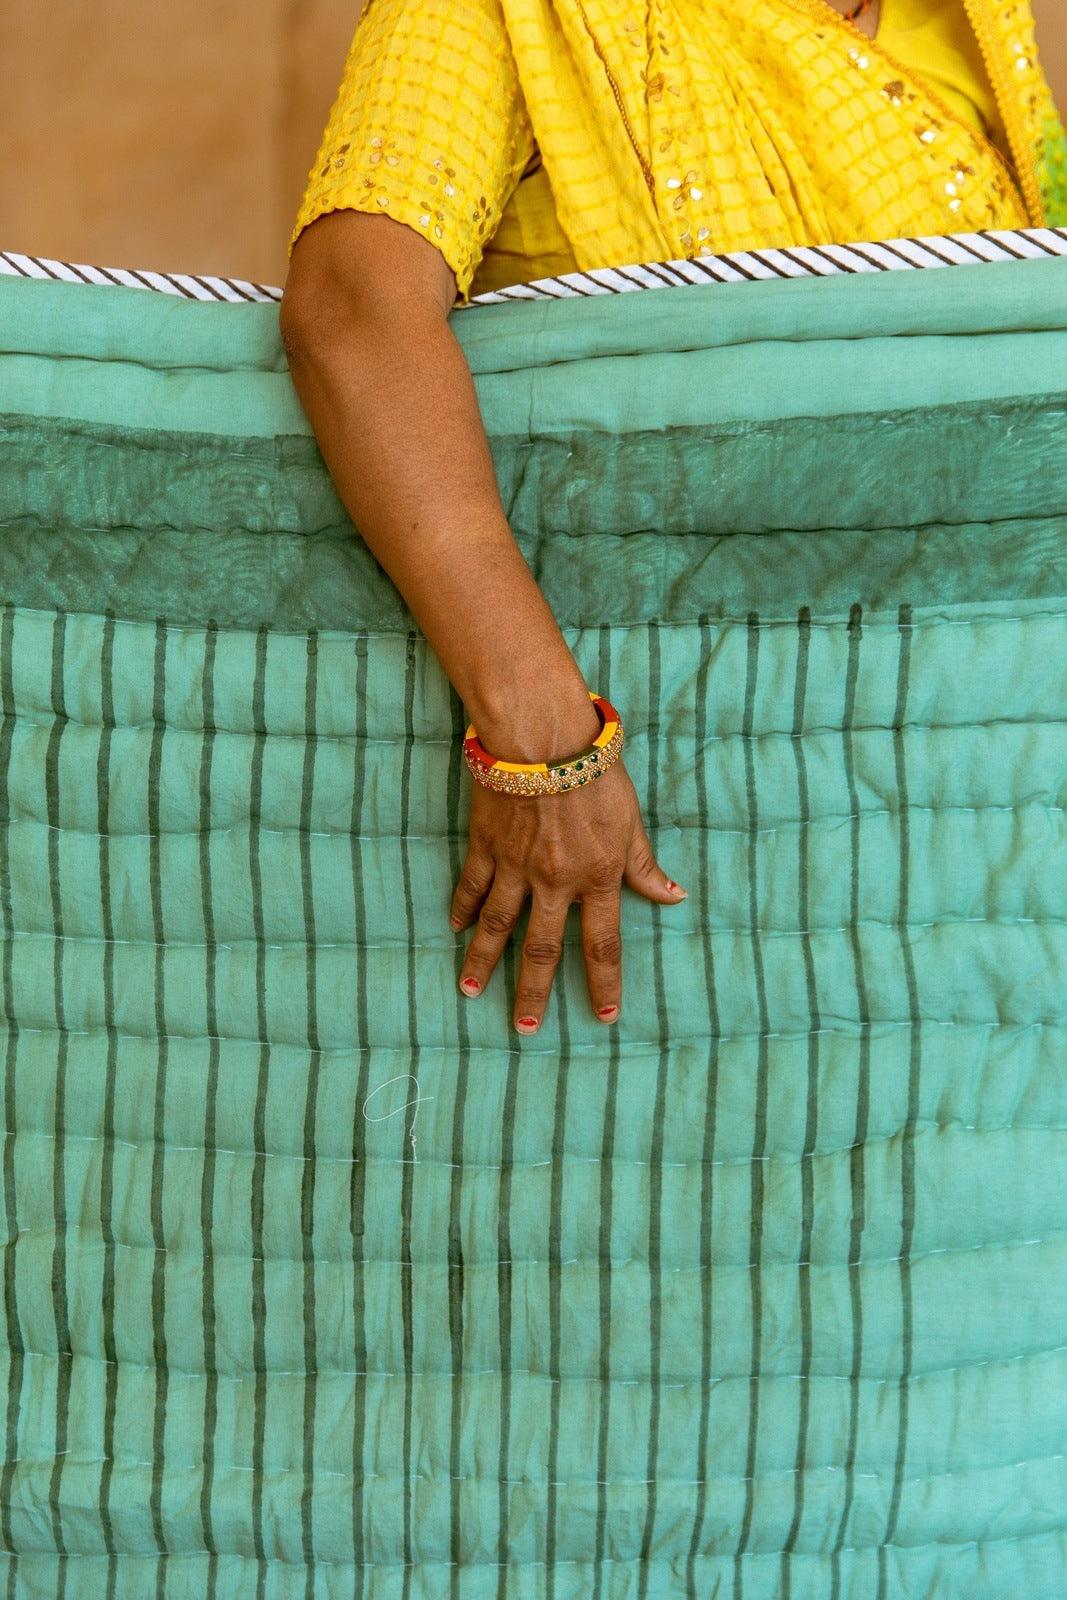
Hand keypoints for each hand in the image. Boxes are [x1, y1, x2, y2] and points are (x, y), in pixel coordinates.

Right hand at [448, 757, 687, 1032]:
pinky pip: (472, 886)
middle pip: (544, 949)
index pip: (603, 945)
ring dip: (484, 963)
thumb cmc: (597, 771)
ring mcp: (516, 867)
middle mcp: (555, 882)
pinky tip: (456, 930)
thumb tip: (674, 896)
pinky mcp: (487, 846)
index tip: (604, 1017)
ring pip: (498, 927)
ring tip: (471, 993)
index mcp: (598, 877)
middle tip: (525, 1029)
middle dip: (534, 992)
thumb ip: (644, 865)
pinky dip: (463, 909)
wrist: (544, 737)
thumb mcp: (632, 820)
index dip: (604, 984)